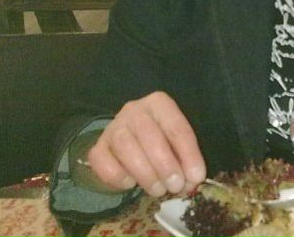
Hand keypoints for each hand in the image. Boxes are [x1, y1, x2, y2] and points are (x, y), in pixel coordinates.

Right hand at [87, 91, 205, 196]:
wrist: (130, 142)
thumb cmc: (161, 140)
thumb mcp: (177, 144)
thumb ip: (186, 159)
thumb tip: (192, 181)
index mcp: (159, 103)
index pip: (176, 127)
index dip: (188, 154)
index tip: (196, 177)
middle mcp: (134, 110)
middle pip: (148, 134)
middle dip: (165, 164)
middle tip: (175, 186)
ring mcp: (113, 127)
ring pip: (125, 146)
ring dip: (145, 173)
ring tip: (158, 190)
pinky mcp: (97, 147)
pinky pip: (102, 162)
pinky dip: (118, 177)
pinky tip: (131, 184)